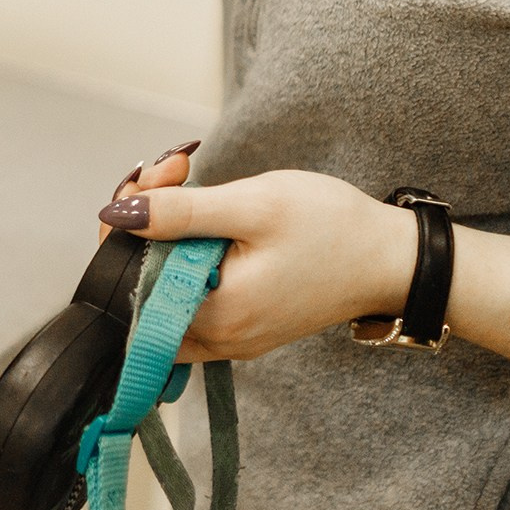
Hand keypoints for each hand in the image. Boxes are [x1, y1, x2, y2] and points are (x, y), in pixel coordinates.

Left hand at [98, 152, 416, 362]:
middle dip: (143, 221)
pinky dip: (186, 254)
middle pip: (141, 283)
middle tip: (175, 171)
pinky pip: (191, 295)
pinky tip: (203, 216)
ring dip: (162, 234)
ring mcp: (230, 337)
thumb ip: (181, 213)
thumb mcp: (254, 206)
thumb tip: (115, 215)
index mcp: (215, 316)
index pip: (130, 278)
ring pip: (163, 288)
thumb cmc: (333, 229)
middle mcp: (216, 339)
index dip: (127, 223)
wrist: (394, 259)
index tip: (157, 178)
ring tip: (185, 183)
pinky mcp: (242, 324)